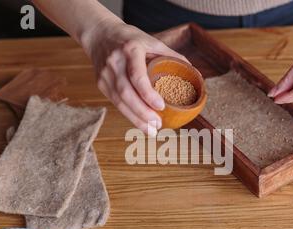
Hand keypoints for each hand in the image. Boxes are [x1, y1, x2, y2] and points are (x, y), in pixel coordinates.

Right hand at [82, 21, 187, 135]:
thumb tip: (194, 72)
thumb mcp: (151, 41)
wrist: (99, 34)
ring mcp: (105, 74)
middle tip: (158, 125)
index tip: (161, 106)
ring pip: (119, 101)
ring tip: (151, 130)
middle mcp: (115, 62)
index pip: (137, 75)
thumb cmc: (130, 38)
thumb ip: (171, 55)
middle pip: (126, 93)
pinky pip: (116, 102)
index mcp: (130, 49)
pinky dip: (129, 114)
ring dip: (135, 118)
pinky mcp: (101, 83)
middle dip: (142, 112)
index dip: (147, 93)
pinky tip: (140, 123)